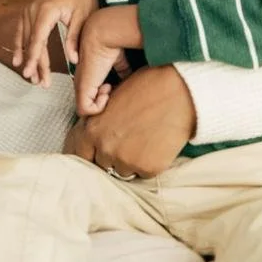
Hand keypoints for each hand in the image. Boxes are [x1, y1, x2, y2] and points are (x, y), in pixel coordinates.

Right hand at [13, 0, 97, 86]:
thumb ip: (75, 37)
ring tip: (32, 78)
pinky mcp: (28, 12)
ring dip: (27, 59)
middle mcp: (33, 10)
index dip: (35, 58)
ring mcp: (28, 10)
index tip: (31, 73)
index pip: (38, 39)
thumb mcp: (83, 17)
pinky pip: (21, 32)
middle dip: (34, 64)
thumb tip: (73, 60)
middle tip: (39, 83)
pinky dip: (19, 46)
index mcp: (47, 10)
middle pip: (31, 42)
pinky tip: (18, 60)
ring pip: (25, 39)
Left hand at [65, 64, 196, 177]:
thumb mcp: (113, 98)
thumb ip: (100, 118)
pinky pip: (143, 174)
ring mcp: (127, 160)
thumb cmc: (148, 87)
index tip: (97, 153)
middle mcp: (106, 148)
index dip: (90, 153)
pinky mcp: (148, 168)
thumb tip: (93, 130)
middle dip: (111, 157)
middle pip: (102, 165)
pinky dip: (149, 164)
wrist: (181, 93)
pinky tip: (157, 146)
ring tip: (144, 143)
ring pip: (123, 172)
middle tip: (127, 145)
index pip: (80, 153)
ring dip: (130, 162)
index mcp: (93, 129)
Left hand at [73, 10, 126, 115]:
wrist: (103, 35)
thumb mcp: (119, 62)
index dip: (101, 98)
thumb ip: (123, 71)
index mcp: (87, 77)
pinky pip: (85, 110)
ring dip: (100, 105)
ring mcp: (80, 86)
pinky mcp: (83, 88)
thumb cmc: (111, 44)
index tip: (112, 86)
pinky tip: (106, 89)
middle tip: (111, 90)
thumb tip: (132, 78)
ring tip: (108, 88)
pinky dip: (98, 106)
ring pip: (84, 110)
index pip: (89, 97)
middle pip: (86, 106)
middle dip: (101, 104)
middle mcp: (81, 83)